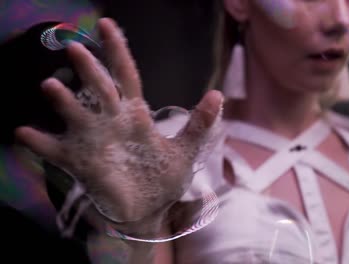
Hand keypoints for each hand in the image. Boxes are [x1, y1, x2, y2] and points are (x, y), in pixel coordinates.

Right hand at [15, 18, 223, 223]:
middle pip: (98, 89)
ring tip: (51, 86)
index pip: (125, 75)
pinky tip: (24, 133)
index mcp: (135, 115)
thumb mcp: (185, 150)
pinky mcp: (82, 164)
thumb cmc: (163, 178)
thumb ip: (199, 124)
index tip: (106, 25)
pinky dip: (40, 143)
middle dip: (88, 69)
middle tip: (77, 49)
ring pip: (75, 115)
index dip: (116, 51)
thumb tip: (217, 94)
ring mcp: (94, 141)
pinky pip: (56, 151)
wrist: (149, 211)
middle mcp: (111, 122)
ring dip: (63, 101)